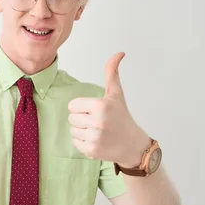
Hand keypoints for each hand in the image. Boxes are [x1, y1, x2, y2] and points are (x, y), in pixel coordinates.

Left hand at [67, 52, 148, 166]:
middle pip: (71, 118)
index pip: (73, 105)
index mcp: (101, 106)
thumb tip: (119, 53)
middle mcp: (97, 122)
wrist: (132, 145)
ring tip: (97, 131)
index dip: (81, 107)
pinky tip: (96, 140)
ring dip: (81, 130)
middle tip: (97, 121)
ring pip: (72, 130)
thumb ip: (112, 73)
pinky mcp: (91, 151)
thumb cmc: (122, 117)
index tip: (94, 110)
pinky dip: (82, 142)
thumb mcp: (116, 94)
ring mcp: (94, 138)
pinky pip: (74, 142)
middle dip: (82, 119)